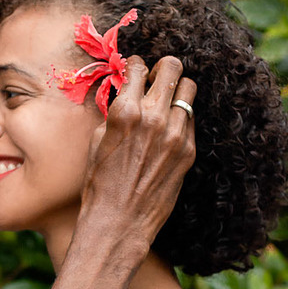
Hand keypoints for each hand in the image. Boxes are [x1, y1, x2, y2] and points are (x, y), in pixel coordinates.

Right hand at [78, 54, 195, 258]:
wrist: (119, 222)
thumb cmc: (100, 184)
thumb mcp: (98, 140)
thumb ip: (115, 112)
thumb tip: (126, 94)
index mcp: (125, 111)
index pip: (137, 66)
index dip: (134, 66)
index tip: (134, 71)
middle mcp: (154, 117)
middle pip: (172, 68)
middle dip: (162, 69)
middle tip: (154, 81)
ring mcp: (176, 133)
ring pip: (189, 90)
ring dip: (175, 92)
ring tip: (164, 105)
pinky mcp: (188, 150)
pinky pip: (190, 119)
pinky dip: (179, 118)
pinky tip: (166, 131)